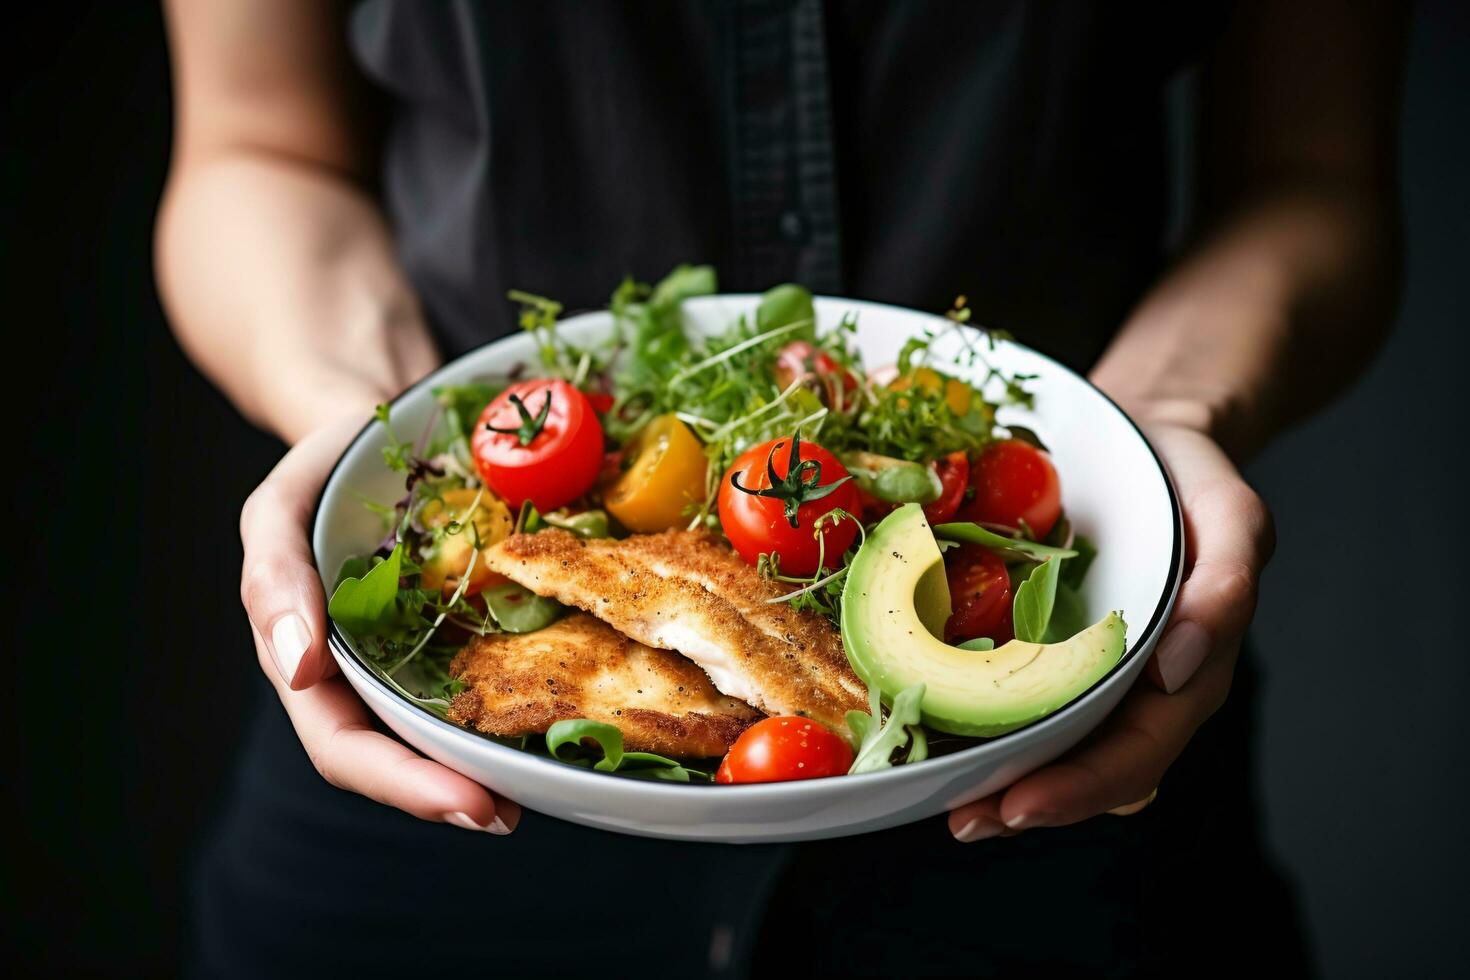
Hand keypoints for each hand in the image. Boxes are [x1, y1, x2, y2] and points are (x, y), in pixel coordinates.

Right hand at [239, 415, 520, 833]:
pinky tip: (562, 716)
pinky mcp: (470, 630)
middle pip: (402, 758)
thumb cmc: (321, 474)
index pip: (345, 748)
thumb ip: (273, 580)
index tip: (465, 803)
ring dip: (492, 767)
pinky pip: (493, 674)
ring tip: (543, 786)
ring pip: (450, 731)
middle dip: (452, 795)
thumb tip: (296, 665)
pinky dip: (522, 703)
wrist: (376, 431)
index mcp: (316, 666)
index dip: (401, 783)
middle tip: (507, 814)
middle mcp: (370, 676)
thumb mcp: (277, 511)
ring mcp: (421, 658)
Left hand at [947, 419, 1272, 840]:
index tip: (1019, 806)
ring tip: (942, 796)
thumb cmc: (1190, 481)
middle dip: (1030, 803)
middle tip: (966, 819)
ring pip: (1051, 747)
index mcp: (1186, 674)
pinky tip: (933, 728)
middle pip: (1088, 771)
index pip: (1136, 754)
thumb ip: (1228, 586)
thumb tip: (1180, 670)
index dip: (1080, 788)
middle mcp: (1135, 687)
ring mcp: (1089, 669)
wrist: (1149, 438)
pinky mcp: (1044, 643)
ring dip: (999, 779)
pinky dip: (979, 718)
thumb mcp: (1232, 515)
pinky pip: (1016, 694)